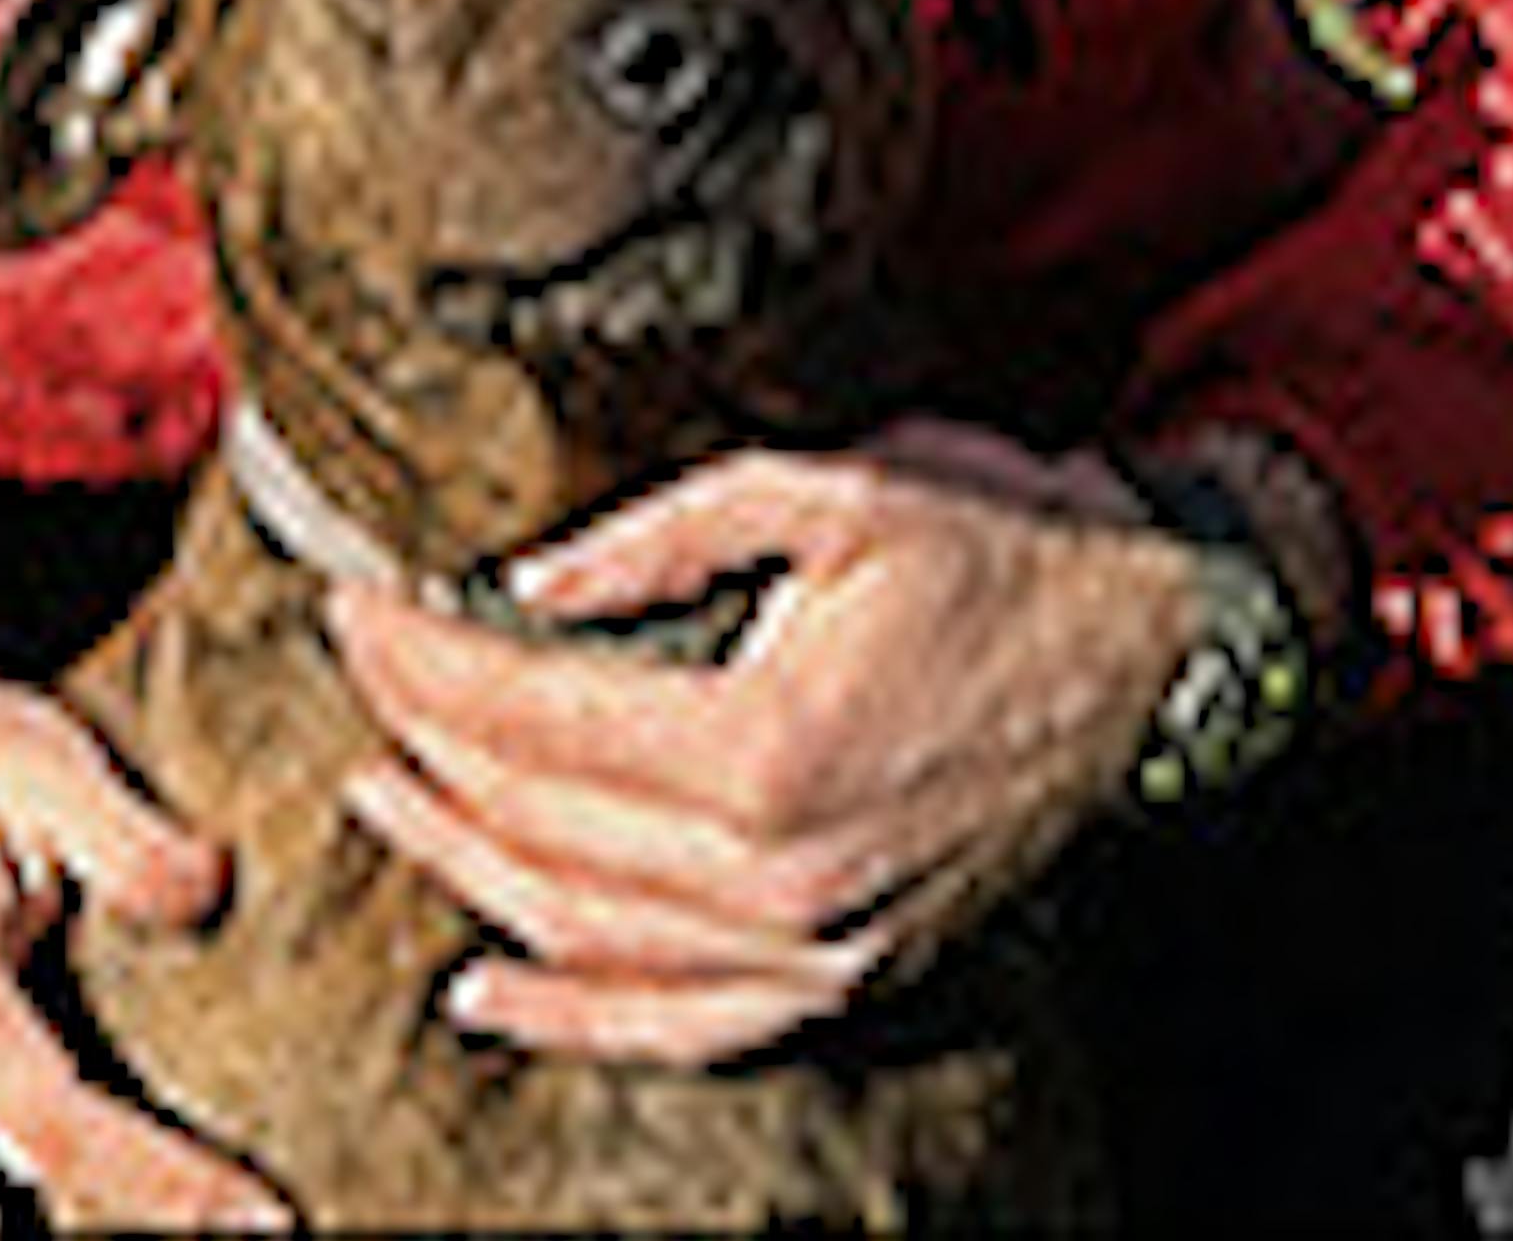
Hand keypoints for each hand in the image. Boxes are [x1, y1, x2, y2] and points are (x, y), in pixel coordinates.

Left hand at [322, 419, 1195, 1065]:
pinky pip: (679, 1027)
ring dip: (463, 866)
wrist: (1157, 646)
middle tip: (362, 669)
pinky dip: (569, 1016)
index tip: (355, 604)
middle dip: (425, 741)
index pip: (533, 715)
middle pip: (538, 826)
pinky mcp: (850, 977)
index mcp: (768, 742)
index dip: (425, 660)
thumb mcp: (836, 485)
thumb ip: (668, 534)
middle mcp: (781, 875)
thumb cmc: (1002, 540)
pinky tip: (487, 986)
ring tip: (382, 795)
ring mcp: (818, 946)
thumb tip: (527, 581)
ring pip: (584, 933)